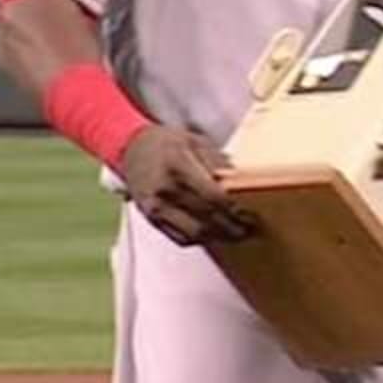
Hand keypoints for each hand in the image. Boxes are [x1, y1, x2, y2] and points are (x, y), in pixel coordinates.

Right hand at [120, 126, 257, 245]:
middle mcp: (165, 190)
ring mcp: (156, 207)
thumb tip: (242, 181)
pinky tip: (215, 235)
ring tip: (237, 235)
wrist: (131, 149)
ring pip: (194, 234)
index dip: (234, 210)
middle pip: (206, 219)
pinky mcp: (151, 219)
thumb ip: (218, 162)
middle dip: (232, 228)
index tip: (251, 214)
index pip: (213, 197)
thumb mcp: (195, 142)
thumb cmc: (167, 143)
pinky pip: (179, 238)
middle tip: (250, 229)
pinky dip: (200, 240)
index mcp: (178, 167)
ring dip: (218, 238)